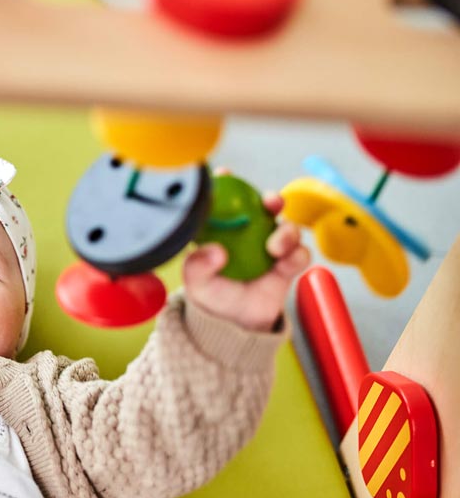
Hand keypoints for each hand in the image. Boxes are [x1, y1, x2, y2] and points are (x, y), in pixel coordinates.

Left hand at [183, 194, 309, 331]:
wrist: (234, 324)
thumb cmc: (213, 295)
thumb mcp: (196, 282)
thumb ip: (198, 266)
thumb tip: (215, 251)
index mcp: (224, 229)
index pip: (226, 200)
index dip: (226, 183)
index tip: (225, 174)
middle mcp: (250, 232)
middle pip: (265, 206)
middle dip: (271, 198)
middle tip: (270, 203)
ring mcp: (271, 246)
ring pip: (288, 227)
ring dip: (286, 232)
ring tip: (275, 247)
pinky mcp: (288, 264)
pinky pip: (300, 253)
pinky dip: (296, 254)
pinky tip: (286, 261)